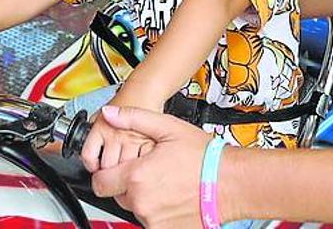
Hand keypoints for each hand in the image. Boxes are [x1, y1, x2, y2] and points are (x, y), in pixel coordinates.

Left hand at [90, 105, 213, 227]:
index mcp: (137, 176)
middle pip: (117, 195)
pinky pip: (151, 221)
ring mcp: (152, 220)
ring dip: (144, 198)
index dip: (106, 173)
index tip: (117, 169)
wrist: (231, 184)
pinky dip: (158, 211)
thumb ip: (134, 119)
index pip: (100, 182)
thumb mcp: (169, 128)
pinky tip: (173, 197)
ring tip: (167, 183)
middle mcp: (141, 202)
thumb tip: (110, 114)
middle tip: (152, 172)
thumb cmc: (204, 157)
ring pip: (135, 209)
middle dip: (128, 184)